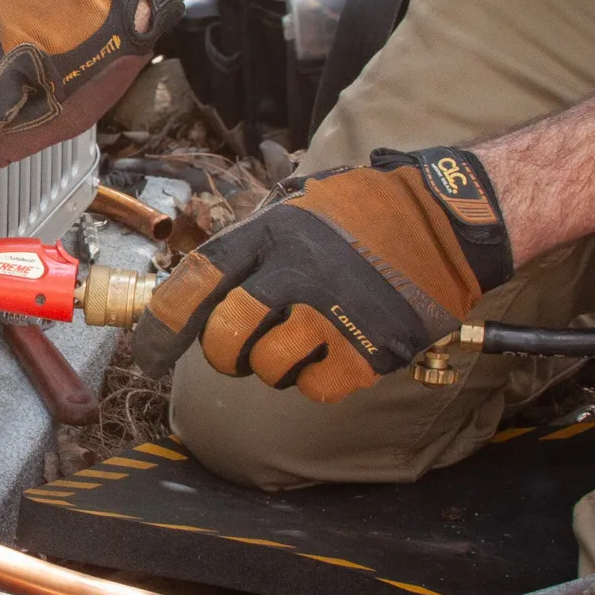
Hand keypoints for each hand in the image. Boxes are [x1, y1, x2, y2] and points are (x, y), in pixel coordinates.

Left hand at [131, 148, 513, 400]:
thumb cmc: (367, 213)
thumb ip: (254, 243)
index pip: (194, 282)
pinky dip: (316, 380)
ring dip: (271, 367)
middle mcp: (296, 273)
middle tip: (232, 350)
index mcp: (272, 233)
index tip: (147, 352)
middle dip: (220, 353)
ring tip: (296, 342)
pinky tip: (332, 353)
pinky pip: (315, 389)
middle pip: (224, 338)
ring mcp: (333, 315)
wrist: (447, 222)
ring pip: (267, 369)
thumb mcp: (301, 205)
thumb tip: (196, 287)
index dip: (162, 324)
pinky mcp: (368, 350)